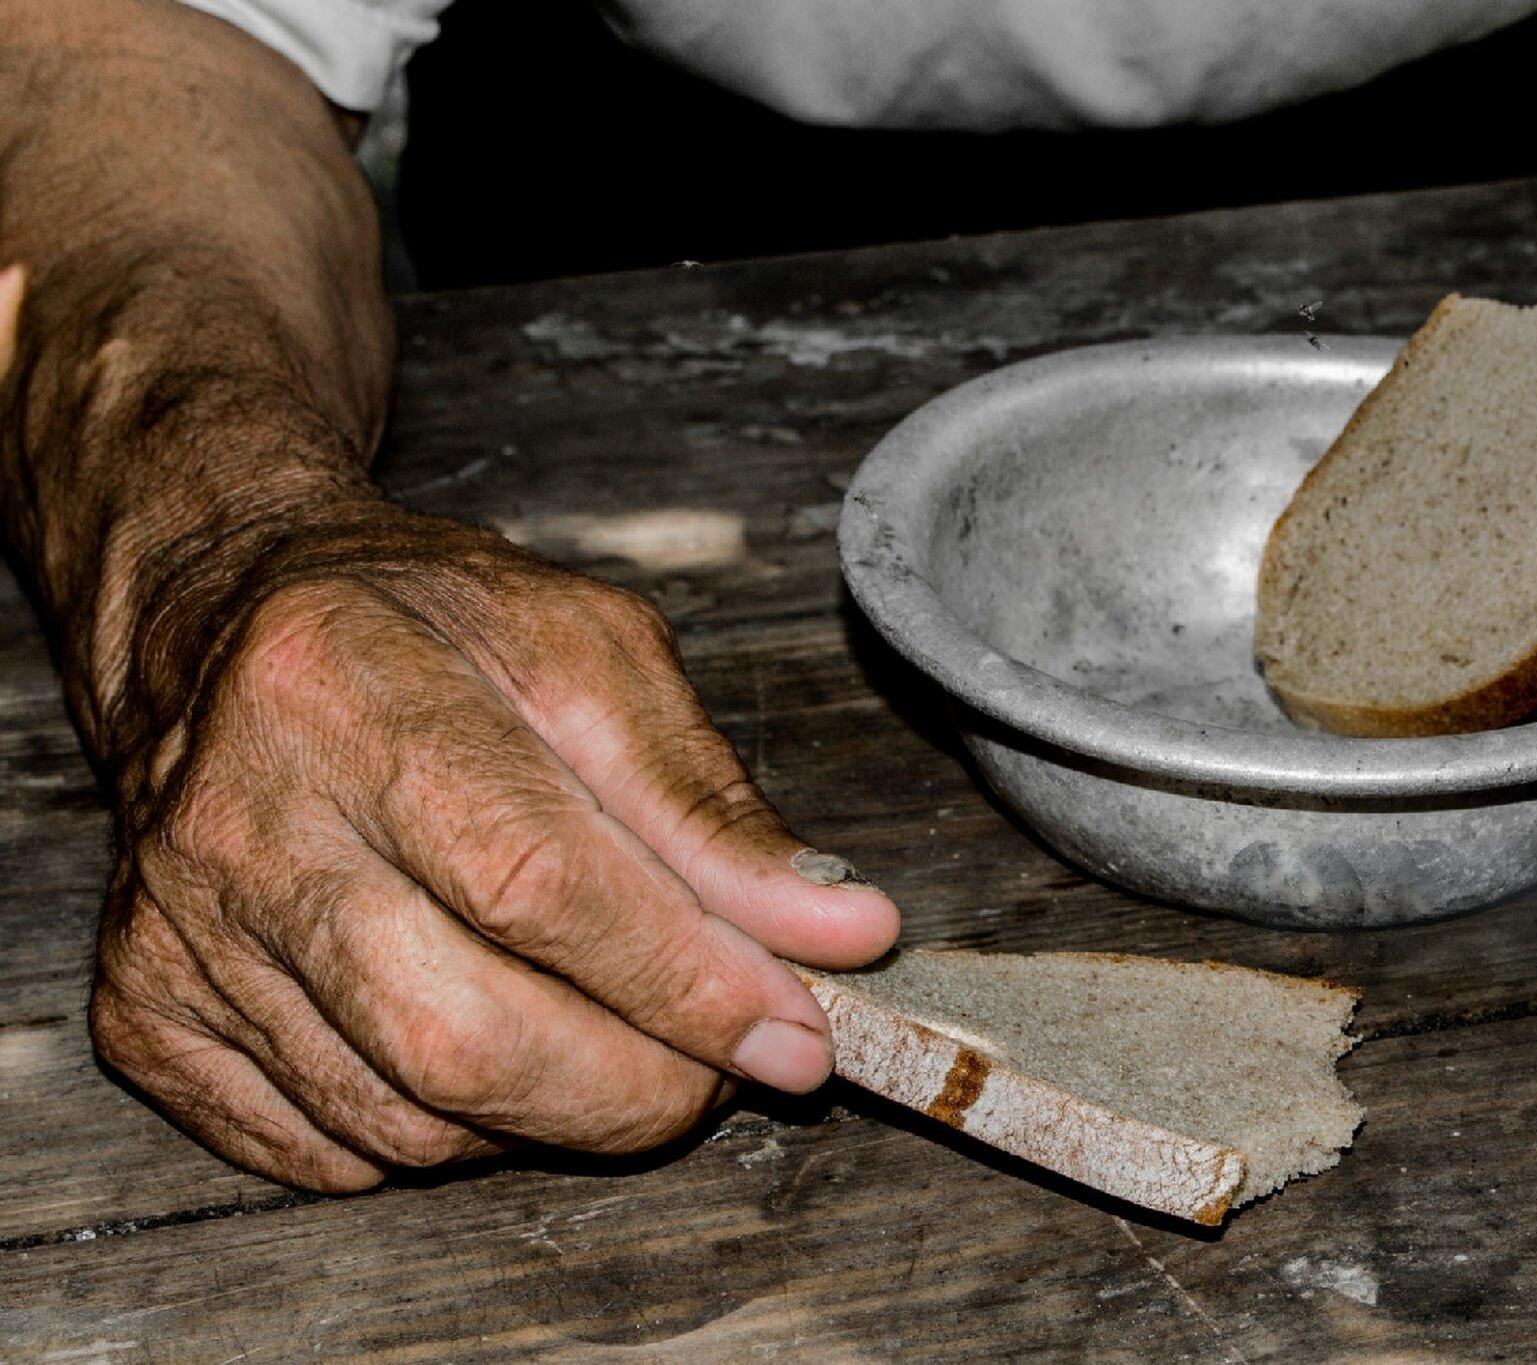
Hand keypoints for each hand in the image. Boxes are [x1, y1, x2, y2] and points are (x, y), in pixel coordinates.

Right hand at [83, 495, 898, 1190]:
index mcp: (350, 690)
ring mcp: (177, 931)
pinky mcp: (147, 1014)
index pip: (537, 883)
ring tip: (621, 1039)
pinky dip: (450, 1133)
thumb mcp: (595, 659)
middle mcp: (239, 822)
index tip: (796, 1029)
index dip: (684, 981)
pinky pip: (328, 1151)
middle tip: (727, 1066)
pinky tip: (496, 1045)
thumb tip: (842, 933)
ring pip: (403, 1119)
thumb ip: (714, 804)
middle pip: (461, 1035)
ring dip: (558, 1116)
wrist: (226, 623)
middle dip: (635, 1087)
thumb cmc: (431, 630)